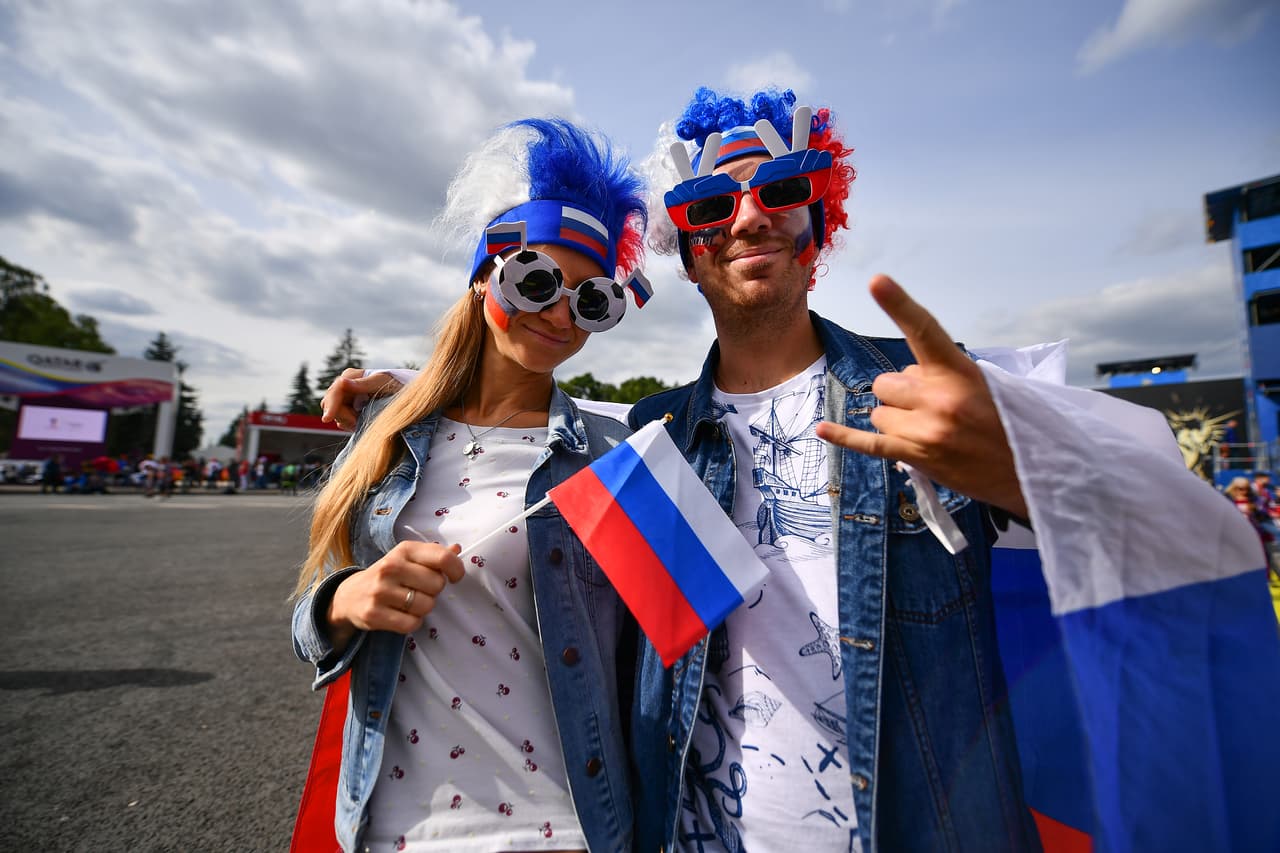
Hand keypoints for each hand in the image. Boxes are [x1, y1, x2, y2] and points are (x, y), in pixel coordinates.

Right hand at [320, 368, 402, 430]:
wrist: (404, 396)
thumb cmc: (395, 385)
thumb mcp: (381, 383)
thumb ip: (362, 384)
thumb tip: (342, 381)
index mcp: (349, 377)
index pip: (334, 392)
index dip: (330, 406)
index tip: (327, 419)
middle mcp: (344, 387)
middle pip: (331, 405)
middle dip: (343, 416)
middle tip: (358, 422)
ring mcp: (345, 399)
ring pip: (335, 415)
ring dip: (347, 421)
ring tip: (362, 420)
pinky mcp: (349, 410)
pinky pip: (342, 421)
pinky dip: (350, 424)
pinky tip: (360, 421)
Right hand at [326, 541, 465, 649]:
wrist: (349, 596)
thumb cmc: (388, 575)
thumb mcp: (407, 559)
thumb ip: (433, 555)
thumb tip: (457, 549)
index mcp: (403, 550)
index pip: (442, 558)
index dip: (456, 569)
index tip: (455, 577)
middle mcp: (390, 567)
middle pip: (437, 585)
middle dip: (434, 591)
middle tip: (420, 591)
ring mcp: (380, 591)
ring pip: (426, 606)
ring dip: (423, 608)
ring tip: (409, 603)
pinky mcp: (374, 614)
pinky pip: (412, 624)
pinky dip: (412, 623)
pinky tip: (402, 615)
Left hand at [814, 275, 1027, 517]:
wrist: (1030, 470)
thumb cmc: (1006, 422)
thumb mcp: (983, 385)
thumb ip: (941, 373)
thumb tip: (902, 377)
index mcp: (959, 372)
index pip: (924, 330)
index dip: (899, 304)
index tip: (876, 280)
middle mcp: (939, 398)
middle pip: (886, 382)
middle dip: (901, 393)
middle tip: (935, 409)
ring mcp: (925, 430)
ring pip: (878, 412)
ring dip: (895, 419)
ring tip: (931, 431)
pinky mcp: (915, 457)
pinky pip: (868, 444)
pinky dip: (844, 436)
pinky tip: (822, 428)